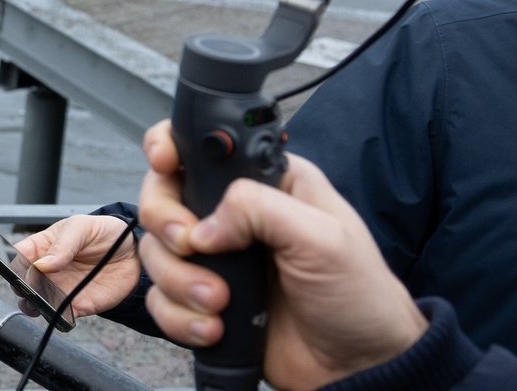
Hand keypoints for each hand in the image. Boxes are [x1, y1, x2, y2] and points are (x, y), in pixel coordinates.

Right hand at [14, 214, 140, 316]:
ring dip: (35, 306)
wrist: (132, 253)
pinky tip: (63, 311)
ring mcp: (60, 289)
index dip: (16, 264)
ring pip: (36, 303)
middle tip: (35, 286)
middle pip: (22, 283)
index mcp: (41, 247)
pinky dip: (58, 317)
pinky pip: (61, 316)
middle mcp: (46, 271)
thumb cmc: (103, 233)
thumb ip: (63, 244)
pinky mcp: (77, 306)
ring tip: (44, 302)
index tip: (25, 268)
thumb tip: (42, 264)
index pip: (18, 257)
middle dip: (23, 287)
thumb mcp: (82, 228)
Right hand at [136, 120, 426, 390]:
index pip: (199, 149)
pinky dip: (180, 316)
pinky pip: (162, 300)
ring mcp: (216, 260)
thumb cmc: (359, 296)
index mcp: (265, 184)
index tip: (164, 164)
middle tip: (191, 247)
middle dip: (168, 224)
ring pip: (157, 252)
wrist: (358, 367)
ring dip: (179, 281)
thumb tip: (203, 225)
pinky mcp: (202, 301)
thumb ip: (260, 208)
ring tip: (220, 303)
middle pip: (161, 198)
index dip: (169, 149)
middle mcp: (233, 216)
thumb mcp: (323, 238)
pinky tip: (216, 327)